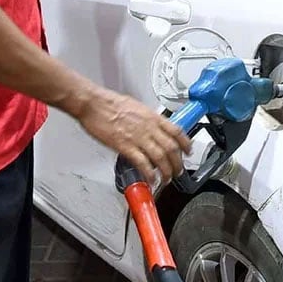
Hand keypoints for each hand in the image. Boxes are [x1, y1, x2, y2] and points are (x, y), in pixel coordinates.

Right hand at [76, 87, 191, 183]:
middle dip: (177, 163)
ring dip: (166, 171)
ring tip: (166, 179)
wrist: (94, 104)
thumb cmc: (110, 103)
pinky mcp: (125, 146)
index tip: (188, 152)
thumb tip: (152, 127)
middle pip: (171, 148)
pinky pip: (142, 163)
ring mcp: (138, 137)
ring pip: (160, 158)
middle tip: (178, 171)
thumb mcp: (136, 107)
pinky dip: (149, 174)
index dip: (185, 144)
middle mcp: (148, 127)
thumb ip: (146, 119)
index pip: (176, 131)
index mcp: (152, 117)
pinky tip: (151, 179)